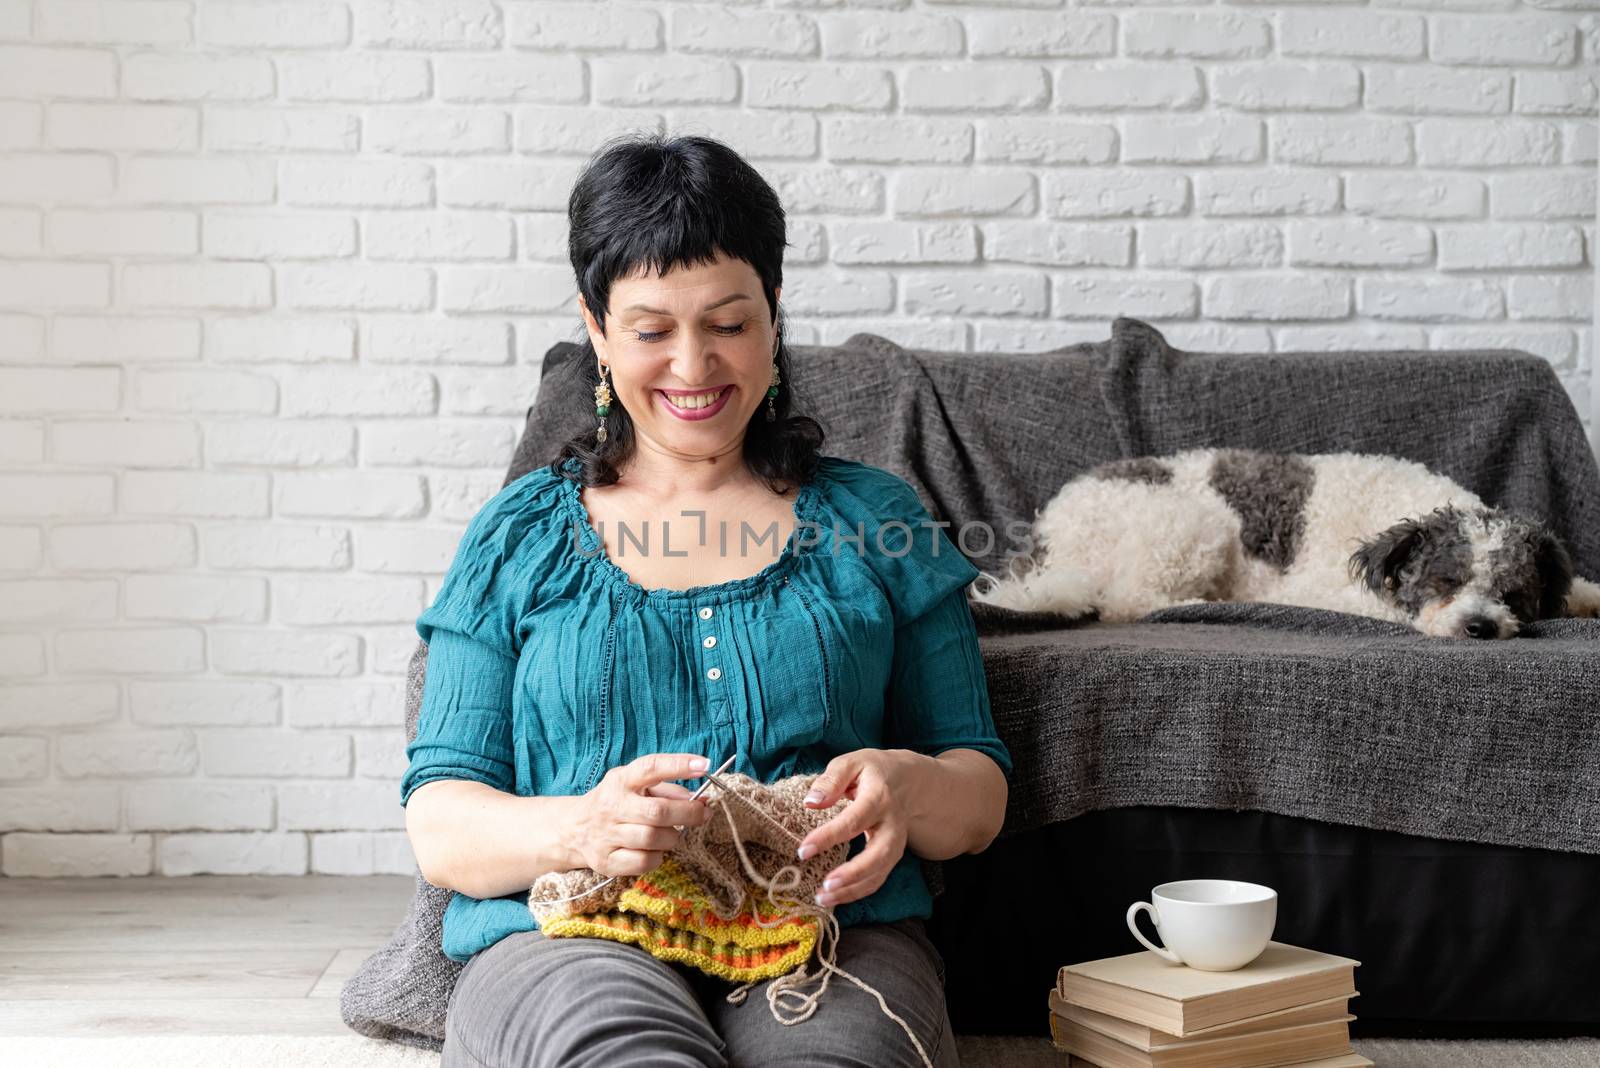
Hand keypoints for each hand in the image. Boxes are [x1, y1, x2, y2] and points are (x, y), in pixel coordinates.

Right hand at [567, 753, 712, 877]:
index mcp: (621, 780)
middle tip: (704, 813)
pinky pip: (645, 862)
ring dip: (673, 837)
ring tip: (672, 833)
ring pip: (654, 839)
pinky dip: (658, 857)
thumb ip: (667, 789)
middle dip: (689, 813)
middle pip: (657, 812)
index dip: (678, 765)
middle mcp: (611, 806)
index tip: (704, 764)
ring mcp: (606, 835)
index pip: (650, 767)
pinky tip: (655, 850)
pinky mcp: (606, 861)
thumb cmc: (616, 803)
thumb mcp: (636, 786)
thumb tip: (699, 799)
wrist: (574, 830)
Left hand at [793, 749, 921, 907]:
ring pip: (879, 872)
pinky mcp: (892, 856)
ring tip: (822, 898)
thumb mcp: (850, 763)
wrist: (906, 779)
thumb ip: (830, 781)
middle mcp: (892, 824)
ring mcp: (896, 843)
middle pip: (878, 855)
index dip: (828, 837)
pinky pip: (877, 879)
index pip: (853, 821)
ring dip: (852, 890)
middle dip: (852, 873)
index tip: (803, 850)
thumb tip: (811, 802)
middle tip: (825, 885)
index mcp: (879, 797)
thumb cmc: (871, 771)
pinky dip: (857, 892)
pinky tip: (834, 897)